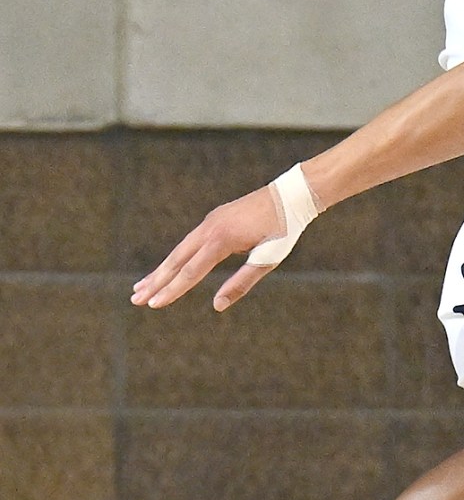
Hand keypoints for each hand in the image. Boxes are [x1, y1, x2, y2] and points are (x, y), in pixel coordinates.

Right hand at [130, 184, 290, 313]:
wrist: (293, 194)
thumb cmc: (284, 228)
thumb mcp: (268, 258)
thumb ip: (242, 282)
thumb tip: (217, 306)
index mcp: (222, 240)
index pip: (191, 272)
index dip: (171, 291)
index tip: (153, 305)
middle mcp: (210, 228)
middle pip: (177, 260)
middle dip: (156, 281)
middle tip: (134, 300)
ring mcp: (211, 221)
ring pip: (180, 250)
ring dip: (161, 269)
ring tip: (141, 286)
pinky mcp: (215, 219)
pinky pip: (190, 241)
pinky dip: (176, 256)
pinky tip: (169, 267)